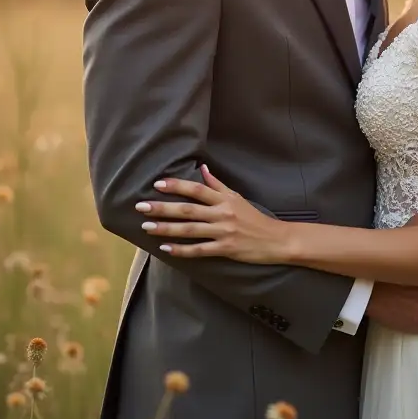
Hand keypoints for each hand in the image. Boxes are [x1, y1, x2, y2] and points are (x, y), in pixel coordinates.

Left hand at [134, 167, 286, 263]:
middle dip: (163, 208)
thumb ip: (218, 185)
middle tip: (141, 206)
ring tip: (147, 227)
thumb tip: (202, 168)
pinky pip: (199, 250)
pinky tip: (165, 248)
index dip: (177, 186)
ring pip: (190, 230)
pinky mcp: (225, 249)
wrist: (276, 239)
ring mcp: (223, 232)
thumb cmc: (255, 218)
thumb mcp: (238, 197)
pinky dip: (181, 249)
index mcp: (225, 199)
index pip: (197, 189)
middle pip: (188, 209)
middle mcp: (222, 214)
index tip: (158, 184)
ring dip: (167, 228)